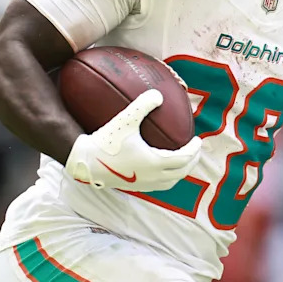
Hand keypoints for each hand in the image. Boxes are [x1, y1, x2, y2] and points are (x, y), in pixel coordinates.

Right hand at [65, 89, 201, 190]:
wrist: (85, 163)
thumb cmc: (105, 142)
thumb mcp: (125, 120)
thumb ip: (143, 105)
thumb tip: (158, 94)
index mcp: (154, 162)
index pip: (183, 158)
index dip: (193, 150)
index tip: (198, 140)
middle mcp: (152, 176)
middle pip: (181, 172)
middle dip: (192, 161)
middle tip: (195, 149)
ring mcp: (143, 184)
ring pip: (170, 182)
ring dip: (180, 171)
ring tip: (183, 160)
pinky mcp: (133, 187)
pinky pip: (159, 185)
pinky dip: (167, 176)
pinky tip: (161, 167)